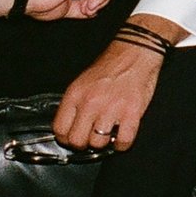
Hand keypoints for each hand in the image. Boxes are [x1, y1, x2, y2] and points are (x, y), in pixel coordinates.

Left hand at [52, 17, 176, 152]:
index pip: (60, 129)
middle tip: (92, 137)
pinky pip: (123, 142)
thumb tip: (70, 128)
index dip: (66, 138)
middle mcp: (90, 103)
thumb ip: (74, 104)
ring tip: (109, 133)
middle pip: (77, 141)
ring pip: (98, 143)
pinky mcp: (132, 113)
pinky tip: (122, 136)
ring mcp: (111, 108)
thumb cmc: (110, 67)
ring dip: (104, 142)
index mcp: (75, 94)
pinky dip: (122, 144)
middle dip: (84, 143)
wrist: (136, 52)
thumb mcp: (82, 82)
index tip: (74, 137)